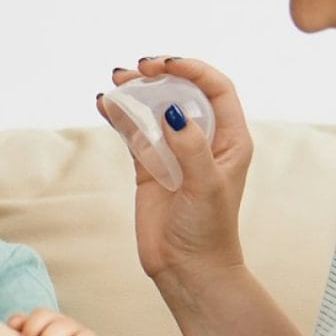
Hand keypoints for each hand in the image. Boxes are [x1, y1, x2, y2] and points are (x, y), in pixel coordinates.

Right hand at [102, 56, 252, 284]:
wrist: (187, 269)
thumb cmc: (208, 231)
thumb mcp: (206, 187)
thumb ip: (191, 148)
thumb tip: (172, 112)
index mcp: (230, 139)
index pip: (216, 89)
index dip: (193, 70)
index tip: (166, 65)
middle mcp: (203, 139)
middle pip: (183, 91)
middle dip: (161, 74)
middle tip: (137, 69)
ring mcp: (174, 151)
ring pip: (155, 108)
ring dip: (137, 91)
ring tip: (116, 81)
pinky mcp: (149, 165)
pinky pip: (134, 131)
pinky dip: (120, 115)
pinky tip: (106, 104)